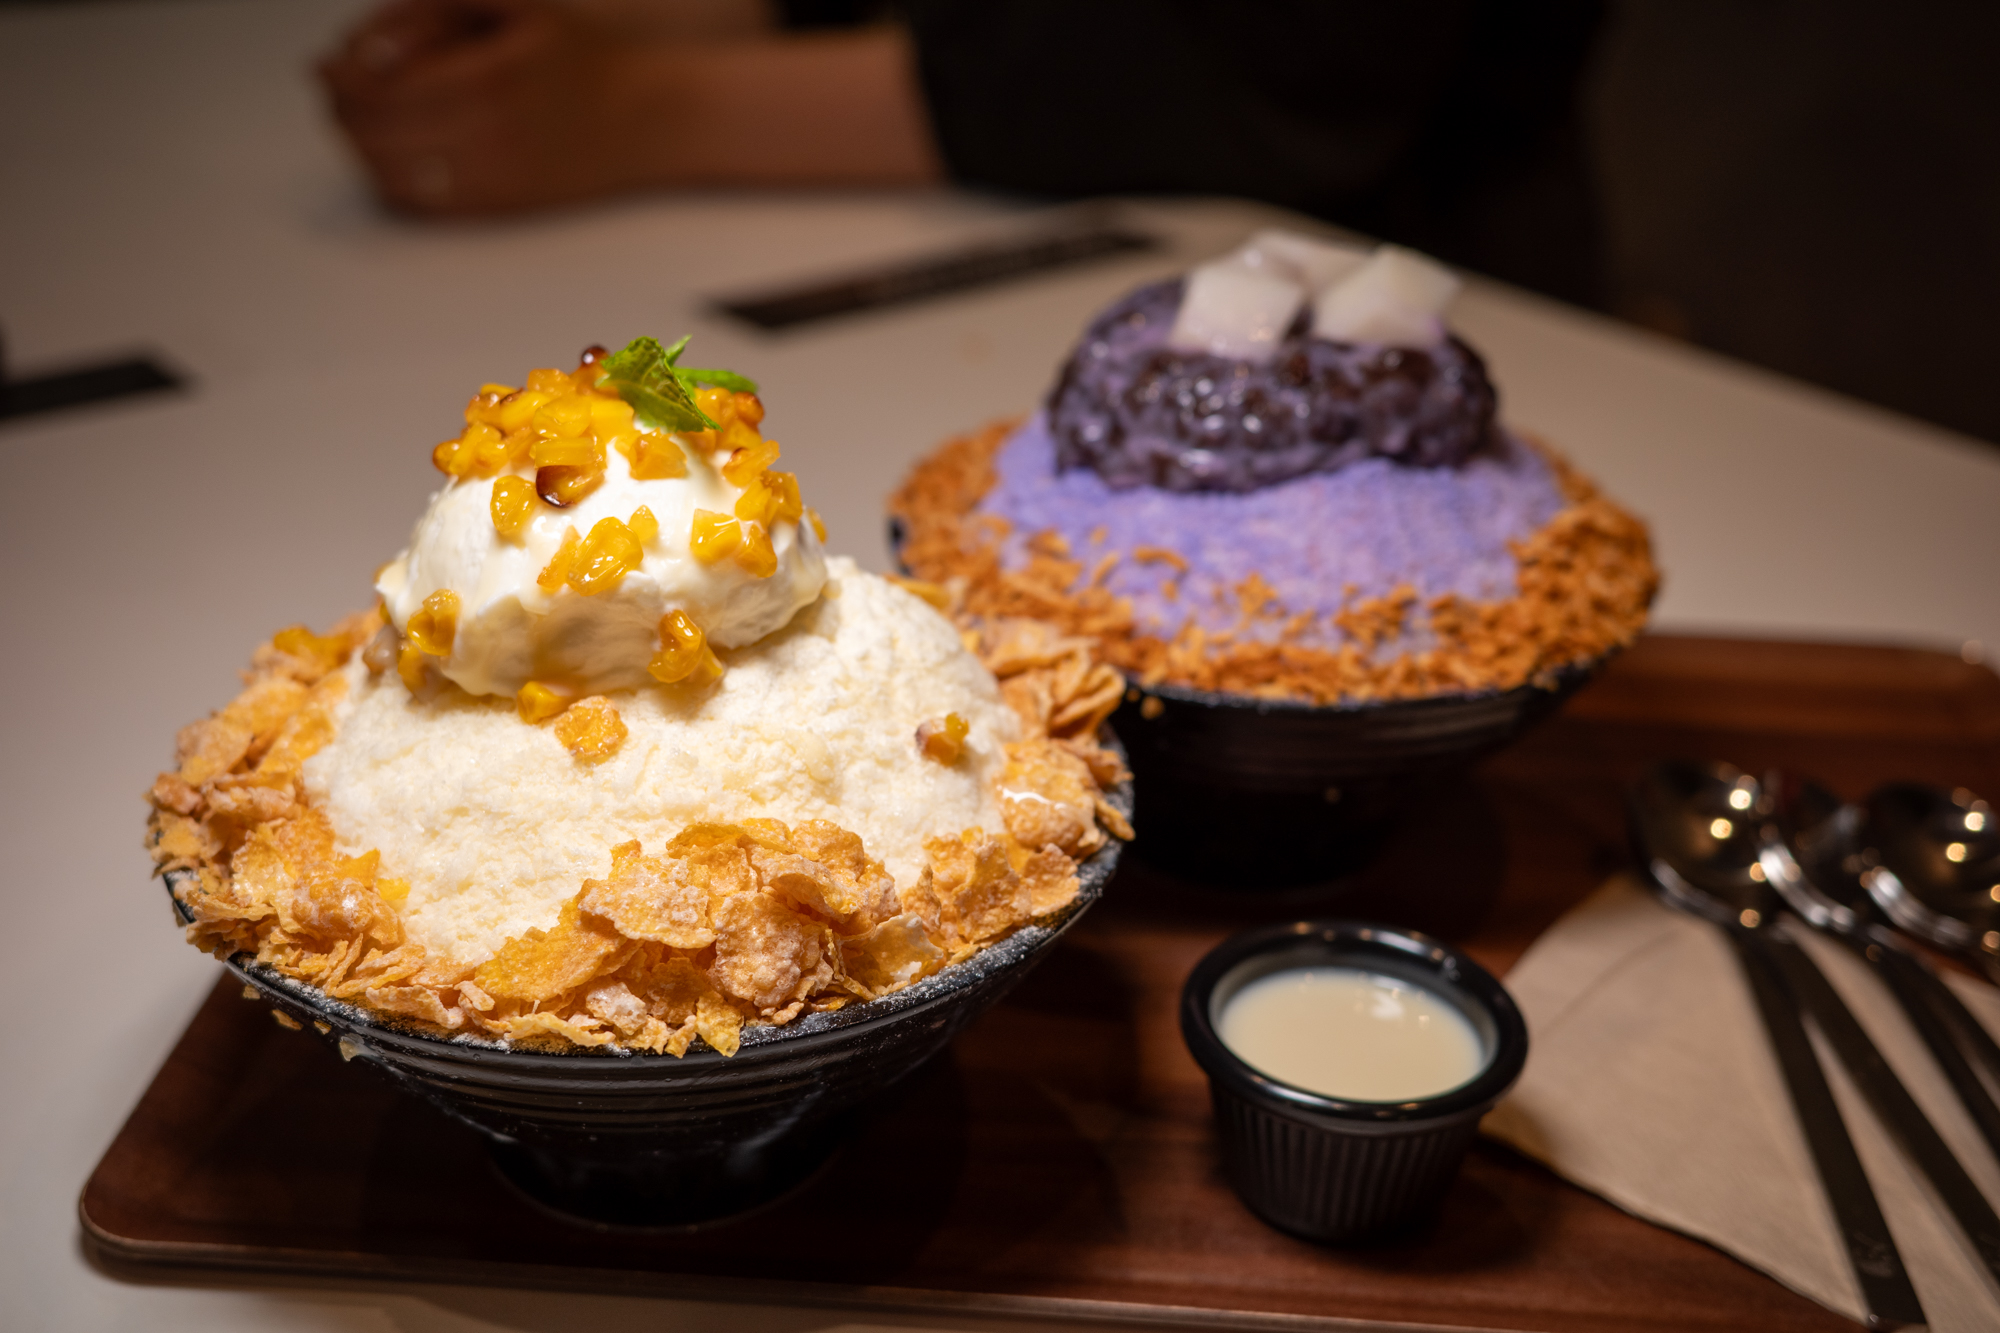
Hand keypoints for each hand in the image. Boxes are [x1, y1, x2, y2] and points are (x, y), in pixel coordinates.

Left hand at [319, 0, 939, 216]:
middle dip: (341, 113)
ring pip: (390, 174)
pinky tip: (395, 157)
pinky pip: (423, 203)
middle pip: (374, 136)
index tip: (326, 65)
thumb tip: (362, 46)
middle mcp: (488, 136)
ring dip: (361, 149)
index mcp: (489, 78)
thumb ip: (429, 14)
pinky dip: (392, 181)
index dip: (338, 79)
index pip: (378, 90)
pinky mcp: (500, 208)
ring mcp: (493, 179)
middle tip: (334, 92)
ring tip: (361, 122)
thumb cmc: (584, 59)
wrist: (653, 118)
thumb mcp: (511, 5)